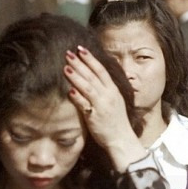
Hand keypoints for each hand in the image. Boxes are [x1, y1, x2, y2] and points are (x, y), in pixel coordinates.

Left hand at [64, 46, 146, 171]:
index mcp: (113, 90)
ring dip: (77, 77)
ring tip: (65, 68)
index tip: (80, 49)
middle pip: (93, 76)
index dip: (90, 59)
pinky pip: (85, 105)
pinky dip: (78, 97)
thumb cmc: (116, 121)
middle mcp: (108, 96)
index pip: (101, 70)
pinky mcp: (95, 118)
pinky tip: (69, 90)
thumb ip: (105, 90)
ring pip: (88, 88)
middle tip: (68, 53)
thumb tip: (93, 78)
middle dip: (80, 63)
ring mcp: (102, 106)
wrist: (122, 139)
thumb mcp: (115, 101)